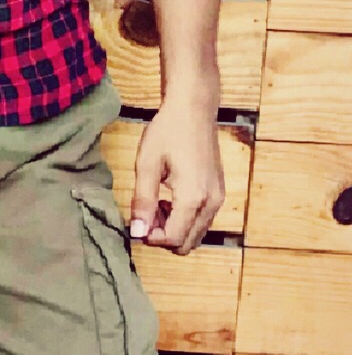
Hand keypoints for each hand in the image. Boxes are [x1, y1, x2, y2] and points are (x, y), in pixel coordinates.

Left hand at [128, 98, 223, 253]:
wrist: (193, 111)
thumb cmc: (167, 132)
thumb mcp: (147, 165)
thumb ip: (142, 201)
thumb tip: (137, 232)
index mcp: (194, 197)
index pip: (174, 239)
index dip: (151, 238)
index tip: (135, 223)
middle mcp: (212, 203)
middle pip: (187, 243)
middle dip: (162, 236)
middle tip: (144, 213)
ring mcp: (218, 199)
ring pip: (195, 234)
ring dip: (173, 228)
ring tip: (154, 204)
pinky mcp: (218, 193)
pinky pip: (201, 220)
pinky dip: (183, 219)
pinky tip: (168, 199)